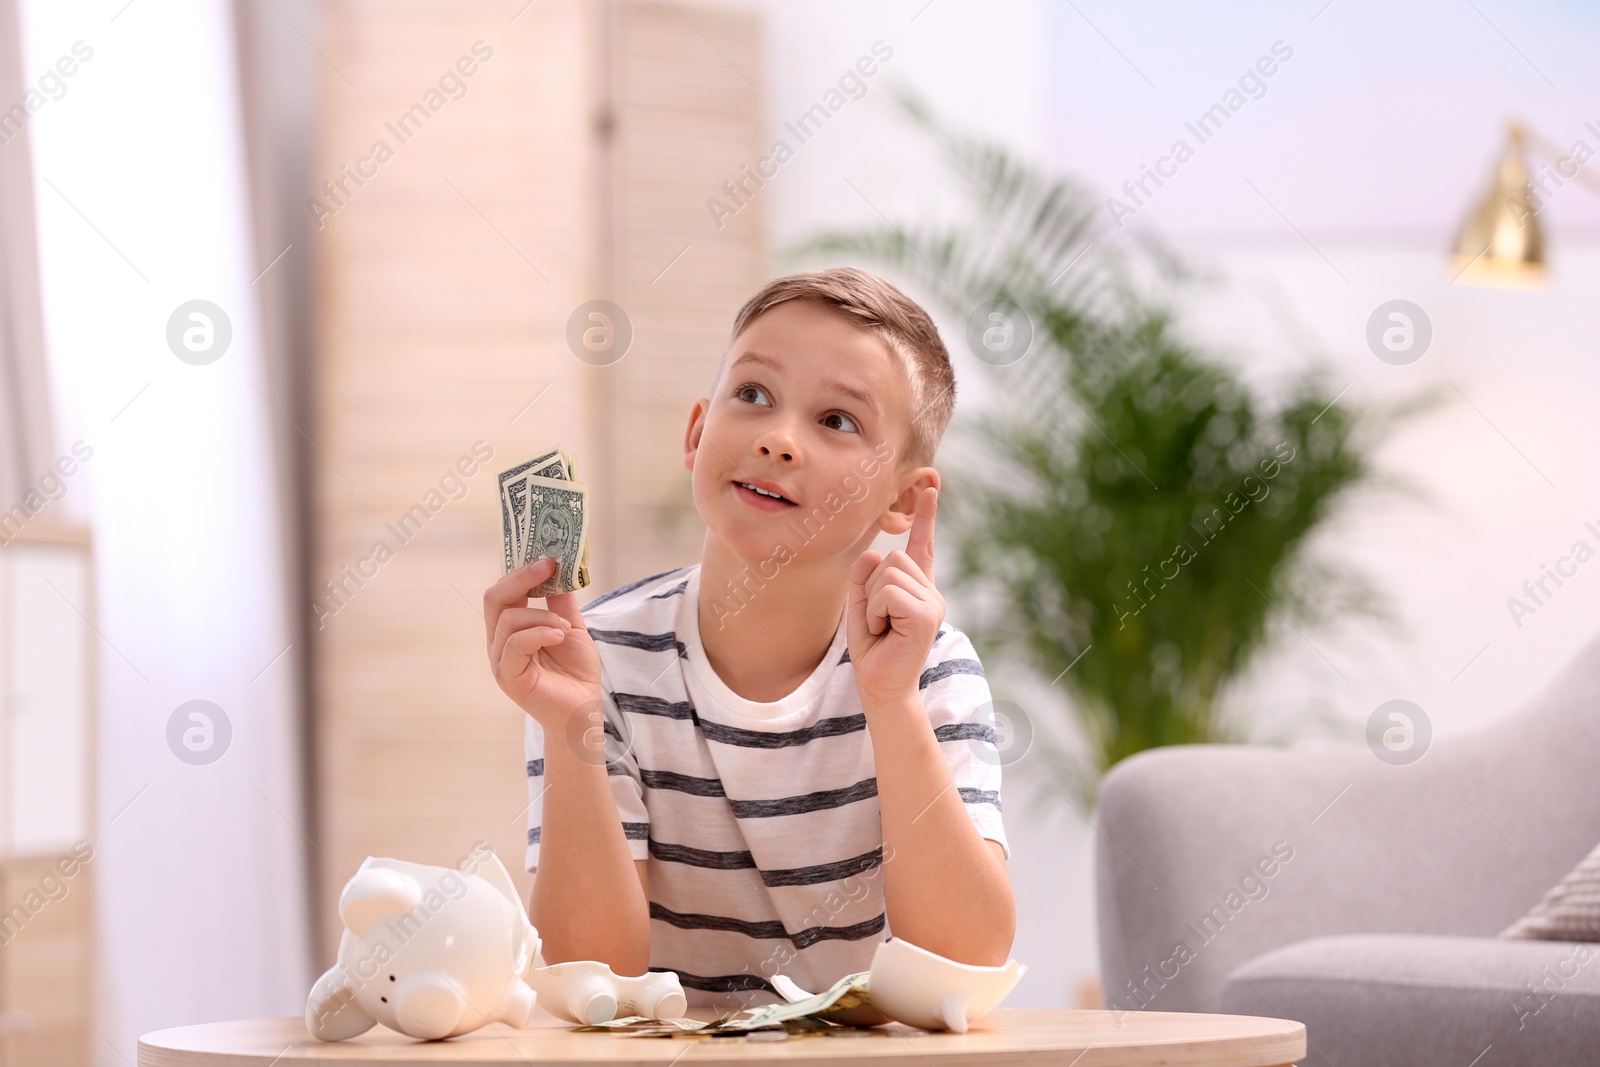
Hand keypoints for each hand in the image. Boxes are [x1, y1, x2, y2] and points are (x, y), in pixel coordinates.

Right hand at [483, 558, 602, 728]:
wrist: (584, 711)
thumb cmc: (576, 672)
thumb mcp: (571, 627)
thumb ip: (561, 601)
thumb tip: (560, 567)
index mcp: (510, 629)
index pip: (502, 591)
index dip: (519, 569)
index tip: (546, 553)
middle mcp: (499, 643)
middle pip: (495, 598)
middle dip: (521, 577)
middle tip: (548, 565)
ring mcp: (500, 661)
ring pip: (509, 618)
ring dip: (543, 616)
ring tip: (565, 629)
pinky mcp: (508, 678)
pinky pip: (516, 644)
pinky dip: (540, 632)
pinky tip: (559, 636)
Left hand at [846, 486, 944, 704]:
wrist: (880, 686)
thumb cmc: (872, 648)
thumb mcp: (860, 604)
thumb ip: (863, 576)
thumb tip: (874, 554)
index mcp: (917, 588)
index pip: (921, 546)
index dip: (925, 517)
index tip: (931, 488)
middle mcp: (930, 592)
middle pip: (890, 558)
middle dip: (870, 587)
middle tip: (877, 621)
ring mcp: (932, 602)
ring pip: (887, 573)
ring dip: (872, 602)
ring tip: (882, 628)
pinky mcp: (927, 614)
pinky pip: (888, 592)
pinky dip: (876, 611)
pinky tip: (886, 632)